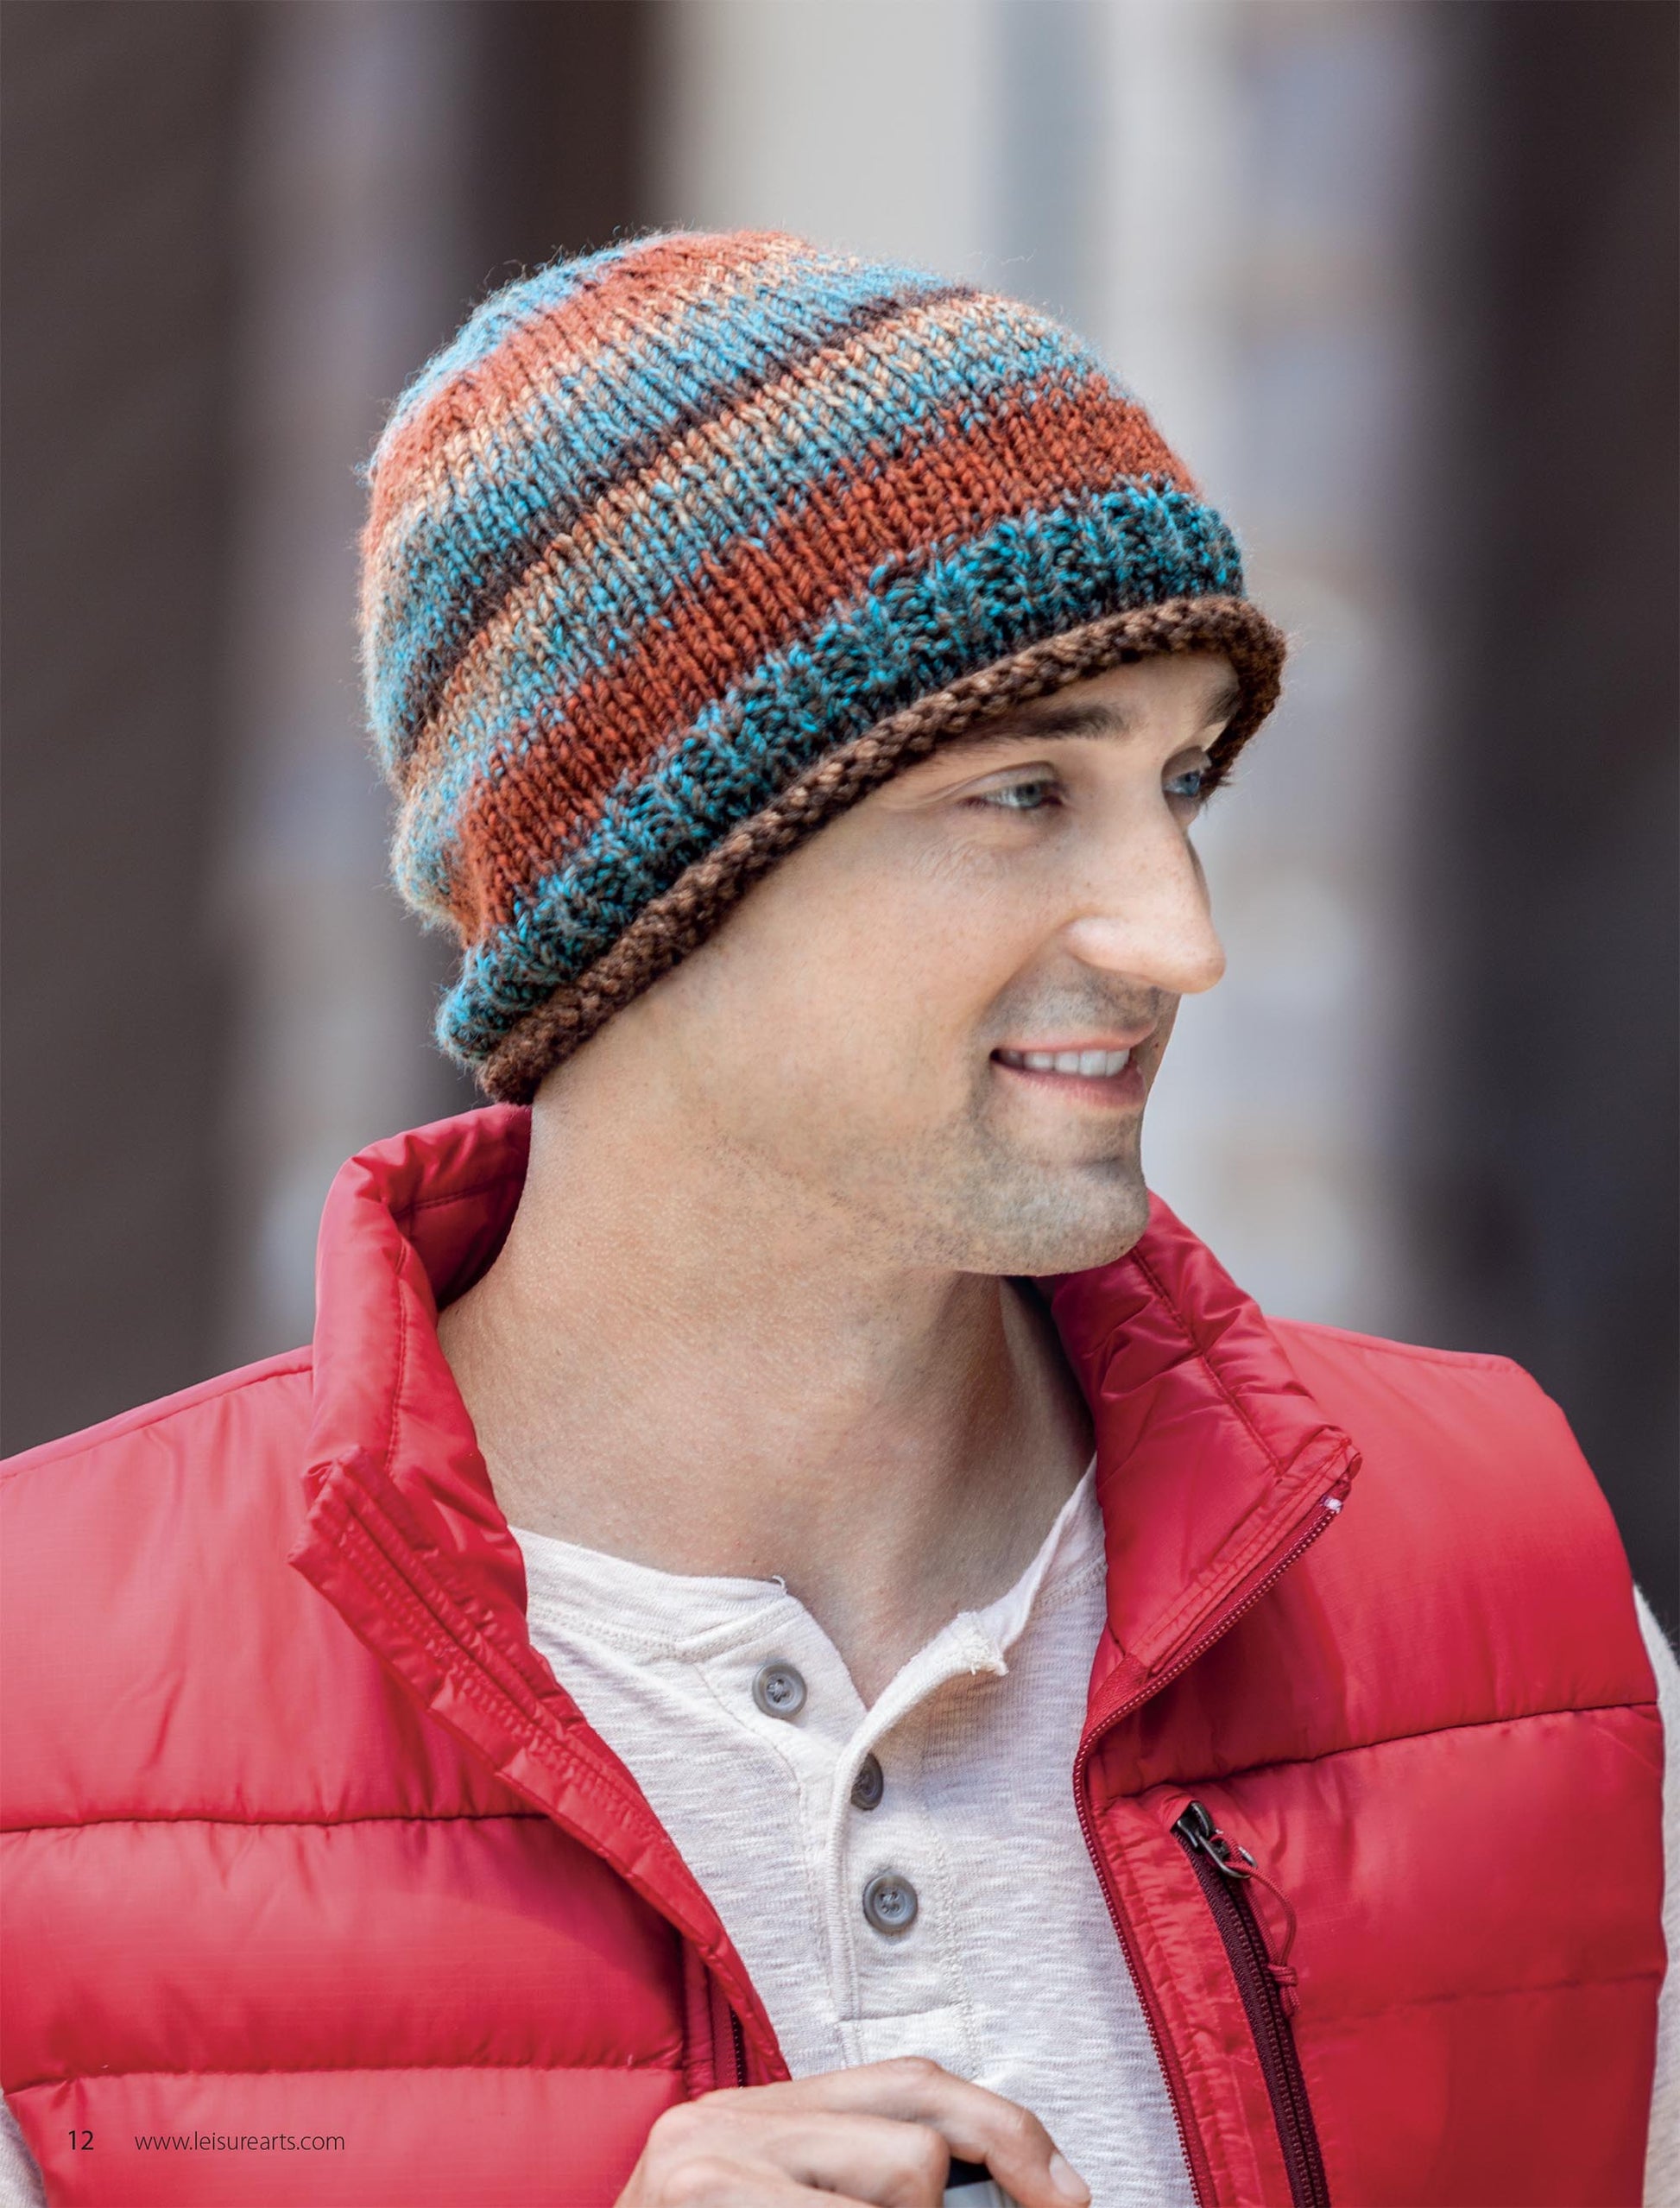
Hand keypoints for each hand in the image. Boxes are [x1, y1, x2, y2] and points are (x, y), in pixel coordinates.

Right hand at [615, 2056, 1090, 2206]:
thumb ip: (853, 2189)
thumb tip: (998, 2191)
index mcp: (750, 2118)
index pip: (910, 2083)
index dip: (1008, 2133)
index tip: (1066, 2194)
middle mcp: (723, 2124)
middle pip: (919, 2130)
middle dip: (982, 2190)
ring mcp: (707, 2166)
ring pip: (903, 2175)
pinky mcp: (705, 2201)